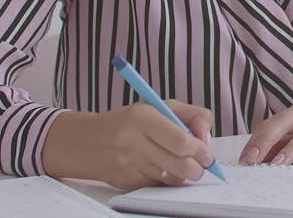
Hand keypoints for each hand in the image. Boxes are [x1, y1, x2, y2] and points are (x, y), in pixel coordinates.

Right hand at [42, 100, 213, 190]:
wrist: (85, 142)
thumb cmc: (129, 122)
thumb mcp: (158, 106)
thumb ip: (189, 116)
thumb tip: (207, 139)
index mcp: (143, 117)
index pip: (180, 140)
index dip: (200, 150)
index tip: (206, 153)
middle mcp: (133, 141)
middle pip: (180, 164)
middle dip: (197, 168)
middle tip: (200, 165)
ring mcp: (127, 164)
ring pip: (171, 178)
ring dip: (183, 176)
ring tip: (182, 166)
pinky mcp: (124, 182)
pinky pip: (157, 186)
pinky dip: (166, 181)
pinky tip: (162, 170)